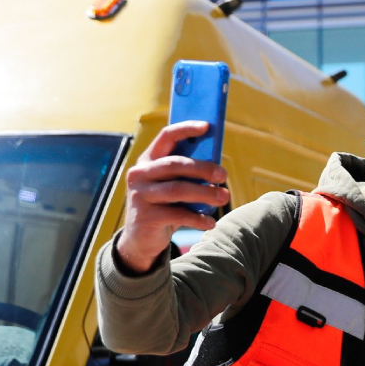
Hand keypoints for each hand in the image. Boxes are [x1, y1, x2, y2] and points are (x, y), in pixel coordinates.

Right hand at [115, 121, 230, 272]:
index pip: (166, 136)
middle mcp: (140, 174)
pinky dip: (198, 218)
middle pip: (175, 164)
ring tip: (224, 198)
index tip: (207, 126)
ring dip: (205, 193)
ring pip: (177, 189)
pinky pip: (177, 214)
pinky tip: (210, 223)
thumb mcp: (174, 186)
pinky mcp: (146, 217)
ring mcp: (140, 195)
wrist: (141, 239)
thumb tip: (218, 169)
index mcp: (148, 160)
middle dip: (203, 168)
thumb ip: (188, 175)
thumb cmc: (165, 206)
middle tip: (224, 175)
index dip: (186, 129)